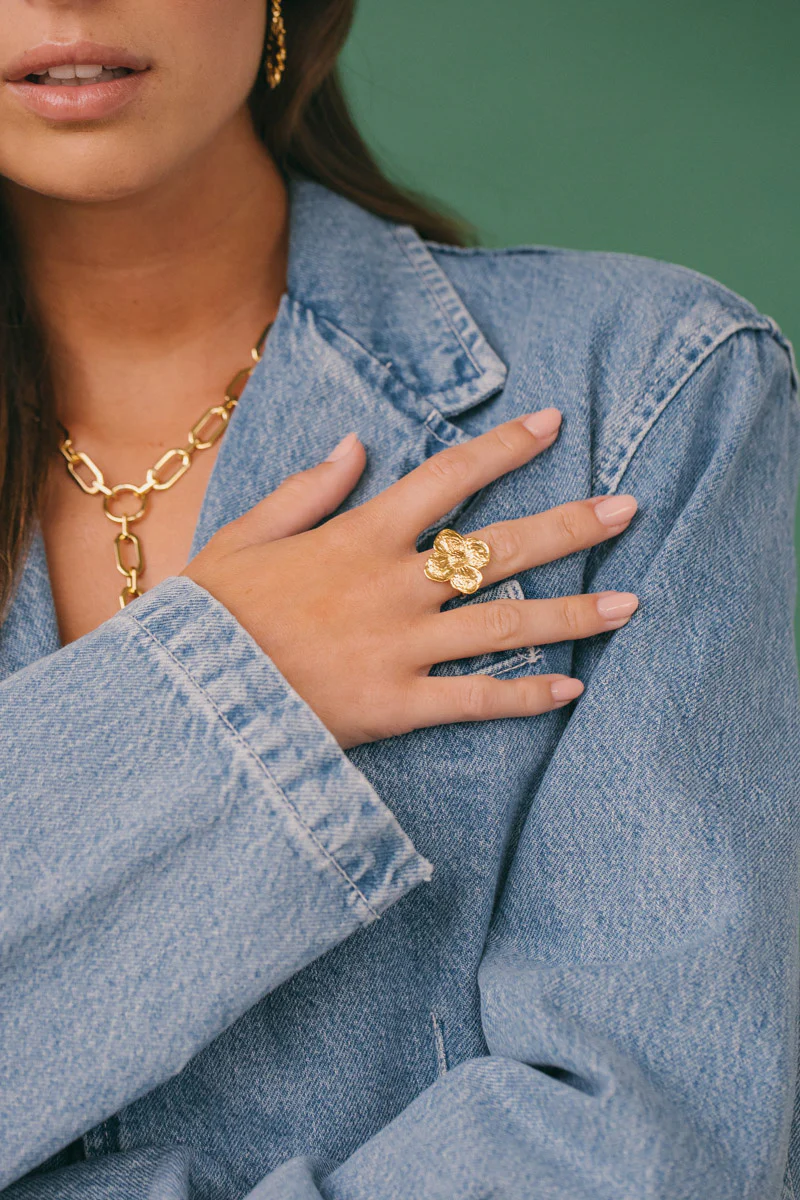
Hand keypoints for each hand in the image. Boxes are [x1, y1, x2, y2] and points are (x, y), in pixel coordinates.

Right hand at [180, 410, 638, 748]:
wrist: (188, 697)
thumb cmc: (213, 614)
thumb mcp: (247, 535)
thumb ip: (308, 487)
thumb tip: (357, 443)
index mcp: (359, 535)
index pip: (449, 477)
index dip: (507, 447)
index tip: (556, 424)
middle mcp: (393, 586)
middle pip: (501, 547)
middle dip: (571, 526)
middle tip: (629, 509)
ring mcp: (401, 648)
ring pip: (506, 624)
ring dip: (574, 613)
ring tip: (631, 604)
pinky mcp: (398, 706)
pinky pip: (476, 700)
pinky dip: (526, 696)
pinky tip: (572, 688)